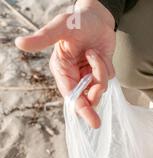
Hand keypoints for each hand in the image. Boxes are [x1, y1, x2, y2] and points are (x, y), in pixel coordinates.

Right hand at [15, 0, 115, 127]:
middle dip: (93, 98)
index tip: (92, 122)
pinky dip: (107, 66)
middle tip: (97, 113)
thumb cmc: (76, 20)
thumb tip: (20, 43)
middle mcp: (74, 74)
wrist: (96, 16)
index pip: (71, 94)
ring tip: (93, 53)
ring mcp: (88, 74)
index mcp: (61, 69)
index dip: (81, 109)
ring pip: (100, 87)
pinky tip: (100, 53)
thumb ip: (44, 37)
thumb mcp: (60, 27)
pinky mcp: (101, 71)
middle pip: (86, 98)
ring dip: (100, 71)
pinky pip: (108, 77)